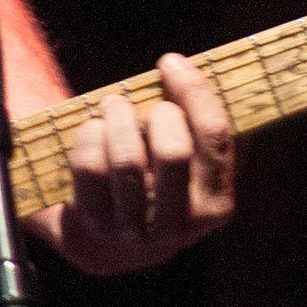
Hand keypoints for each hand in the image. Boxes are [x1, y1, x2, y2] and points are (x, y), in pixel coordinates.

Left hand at [42, 53, 236, 276]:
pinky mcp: (93, 228)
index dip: (194, 91)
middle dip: (155, 112)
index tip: (171, 62)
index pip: (215, 138)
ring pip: (127, 159)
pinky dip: (90, 135)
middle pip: (173, 152)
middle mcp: (180, 227)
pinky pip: (90, 168)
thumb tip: (207, 72)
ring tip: (113, 107)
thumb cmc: (155, 184)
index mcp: (216, 205)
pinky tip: (93, 129)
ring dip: (118, 118)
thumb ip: (206, 128)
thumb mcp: (191, 166)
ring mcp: (135, 232)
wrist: (104, 244)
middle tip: (139, 100)